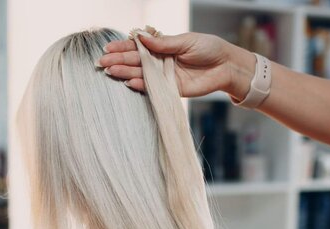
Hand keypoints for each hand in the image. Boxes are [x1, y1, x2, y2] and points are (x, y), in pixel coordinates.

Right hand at [98, 32, 254, 99]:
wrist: (226, 66)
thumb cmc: (209, 48)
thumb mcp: (186, 41)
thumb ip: (163, 43)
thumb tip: (141, 37)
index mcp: (162, 46)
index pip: (138, 46)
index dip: (122, 47)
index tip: (108, 48)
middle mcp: (160, 61)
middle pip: (135, 61)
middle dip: (118, 60)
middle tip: (102, 62)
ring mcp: (164, 76)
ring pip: (140, 74)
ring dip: (125, 73)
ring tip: (111, 71)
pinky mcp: (170, 90)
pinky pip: (152, 88)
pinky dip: (141, 85)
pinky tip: (129, 82)